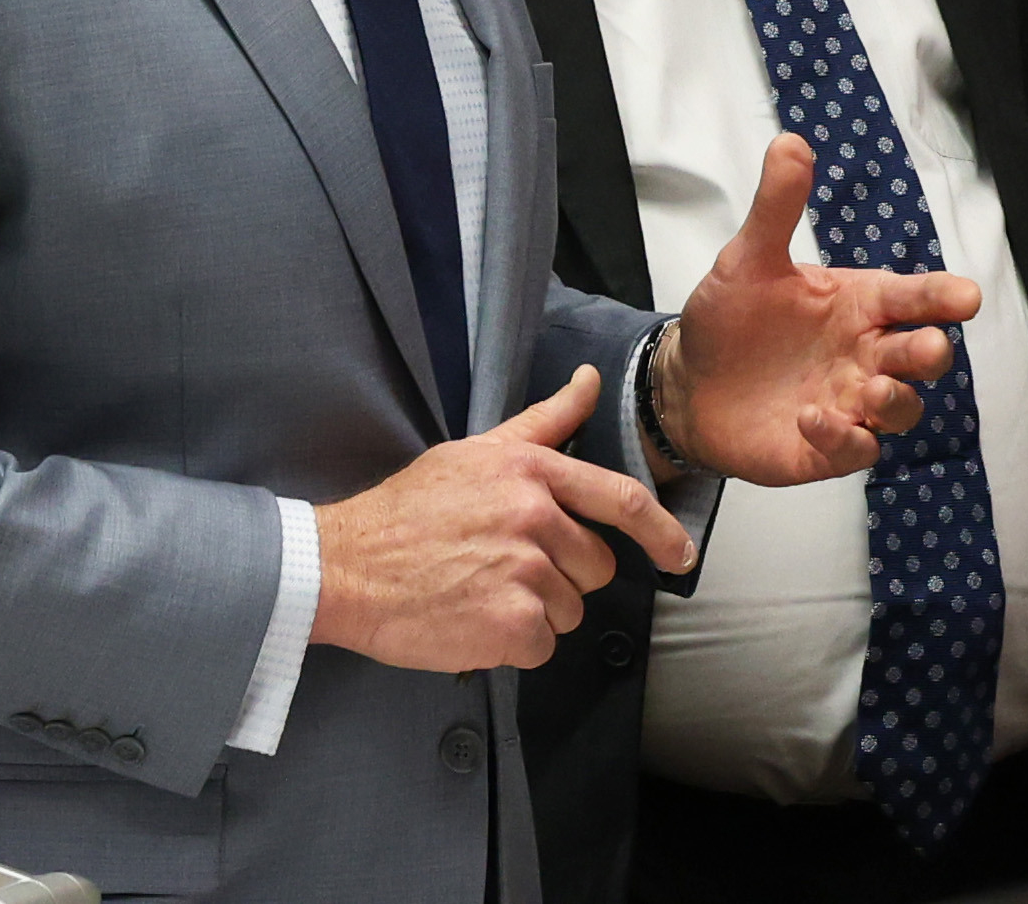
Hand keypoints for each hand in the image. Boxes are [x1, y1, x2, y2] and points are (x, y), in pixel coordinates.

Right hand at [309, 364, 693, 670]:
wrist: (346, 565)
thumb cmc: (409, 510)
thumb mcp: (478, 451)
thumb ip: (544, 422)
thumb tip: (589, 381)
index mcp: (532, 472)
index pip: (620, 500)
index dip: (661, 531)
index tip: (681, 554)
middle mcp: (534, 518)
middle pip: (595, 567)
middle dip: (564, 575)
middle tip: (506, 567)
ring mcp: (524, 572)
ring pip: (568, 610)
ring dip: (534, 611)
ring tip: (480, 589)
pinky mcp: (509, 625)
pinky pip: (540, 646)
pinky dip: (511, 644)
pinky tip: (472, 619)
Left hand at [659, 134, 981, 484]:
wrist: (688, 382)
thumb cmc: (731, 318)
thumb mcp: (747, 258)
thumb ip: (776, 206)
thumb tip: (790, 142)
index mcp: (858, 304)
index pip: (913, 297)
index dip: (942, 296)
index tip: (966, 297)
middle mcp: (865, 355)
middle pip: (920, 355)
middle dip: (929, 351)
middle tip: (928, 346)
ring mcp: (850, 404)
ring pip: (900, 408)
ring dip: (895, 401)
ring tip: (870, 391)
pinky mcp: (825, 449)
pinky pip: (854, 450)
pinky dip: (843, 438)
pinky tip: (811, 418)